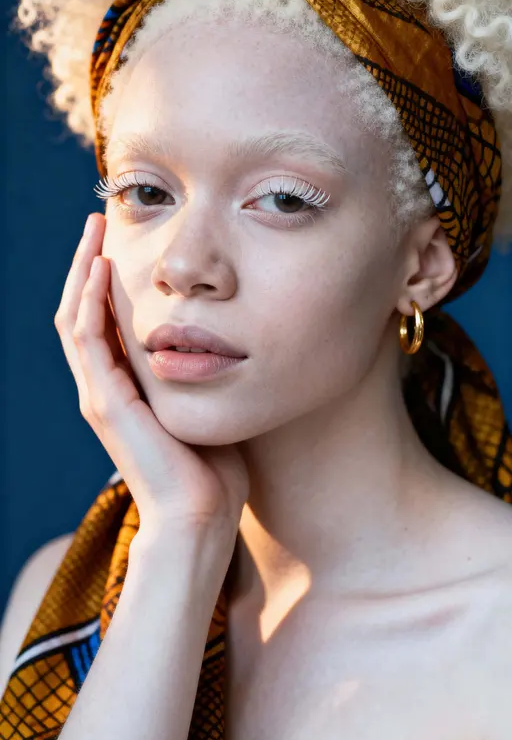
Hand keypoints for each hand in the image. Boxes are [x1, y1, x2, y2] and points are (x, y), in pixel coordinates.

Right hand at [54, 212, 249, 549]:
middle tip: (97, 222)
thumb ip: (200, 377)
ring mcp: (101, 396)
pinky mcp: (107, 404)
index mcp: (124, 389)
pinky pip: (90, 341)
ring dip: (83, 272)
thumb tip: (225, 346)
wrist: (200, 517)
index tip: (120, 241)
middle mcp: (104, 389)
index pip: (102, 321)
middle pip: (81, 312)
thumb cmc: (211, 470)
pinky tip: (101, 271)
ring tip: (95, 233)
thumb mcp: (203, 407)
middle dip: (88, 265)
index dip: (105, 281)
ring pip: (77, 319)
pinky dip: (92, 302)